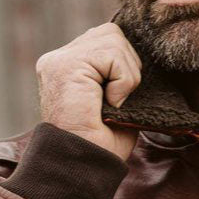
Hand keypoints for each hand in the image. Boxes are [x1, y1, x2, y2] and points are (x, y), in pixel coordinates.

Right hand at [35, 21, 141, 160]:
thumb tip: (141, 52)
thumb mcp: (117, 100)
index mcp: (67, 65)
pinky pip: (113, 55)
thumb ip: (119, 72)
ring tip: (114, 103)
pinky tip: (111, 103)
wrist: (86, 166)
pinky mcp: (65, 66)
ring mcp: (58, 60)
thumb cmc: (103, 143)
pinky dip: (123, 81)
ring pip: (114, 40)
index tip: (120, 97)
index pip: (107, 38)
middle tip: (119, 100)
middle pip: (112, 33)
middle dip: (128, 66)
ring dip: (127, 76)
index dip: (125, 64)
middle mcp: (58, 58)